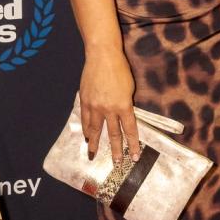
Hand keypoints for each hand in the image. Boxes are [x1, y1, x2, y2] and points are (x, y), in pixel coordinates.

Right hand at [78, 46, 139, 163]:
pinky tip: (86, 137)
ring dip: (95, 144)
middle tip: (116, 163)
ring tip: (93, 155)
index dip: (133, 145)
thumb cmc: (120, 69)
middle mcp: (109, 109)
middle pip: (113, 134)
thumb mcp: (129, 88)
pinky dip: (85, 129)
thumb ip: (126, 104)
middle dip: (116, 150)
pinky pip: (85, 119)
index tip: (134, 157)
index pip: (130, 130)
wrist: (102, 56)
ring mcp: (95, 106)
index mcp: (124, 105)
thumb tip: (122, 117)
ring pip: (95, 130)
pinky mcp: (85, 101)